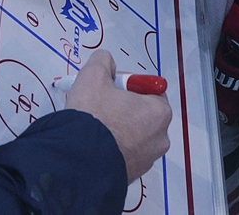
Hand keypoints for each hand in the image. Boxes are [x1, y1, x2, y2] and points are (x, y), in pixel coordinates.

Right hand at [66, 50, 171, 181]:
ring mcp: (147, 160)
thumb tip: (106, 62)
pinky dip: (112, 148)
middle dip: (122, 108)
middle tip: (99, 105)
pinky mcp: (132, 175)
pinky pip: (124, 154)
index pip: (148, 90)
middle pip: (142, 113)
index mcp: (159, 112)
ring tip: (95, 126)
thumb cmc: (93, 116)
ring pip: (133, 135)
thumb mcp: (93, 76)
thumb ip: (103, 61)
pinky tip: (95, 143)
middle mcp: (160, 138)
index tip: (109, 88)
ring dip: (117, 128)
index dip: (127, 86)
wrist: (78, 161)